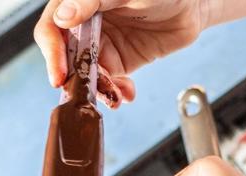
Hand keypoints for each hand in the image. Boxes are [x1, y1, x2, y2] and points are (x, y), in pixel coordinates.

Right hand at [34, 0, 205, 105]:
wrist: (194, 5)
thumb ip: (92, 0)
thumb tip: (62, 17)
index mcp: (78, 1)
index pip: (52, 28)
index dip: (52, 52)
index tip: (59, 75)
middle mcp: (85, 24)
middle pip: (66, 57)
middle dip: (76, 79)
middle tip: (88, 93)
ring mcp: (101, 45)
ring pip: (86, 75)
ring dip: (97, 90)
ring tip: (115, 95)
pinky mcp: (118, 62)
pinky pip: (108, 83)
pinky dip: (114, 94)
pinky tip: (126, 95)